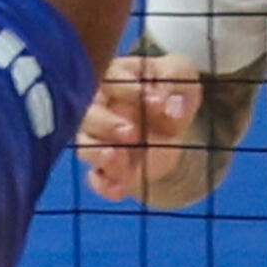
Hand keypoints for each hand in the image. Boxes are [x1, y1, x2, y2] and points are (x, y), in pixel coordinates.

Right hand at [76, 52, 211, 205]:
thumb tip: (172, 107)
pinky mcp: (110, 167)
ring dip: (98, 153)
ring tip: (117, 158)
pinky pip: (97, 179)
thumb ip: (176, 86)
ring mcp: (101, 140)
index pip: (109, 81)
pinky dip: (104, 185)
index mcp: (114, 79)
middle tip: (132, 132)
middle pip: (87, 115)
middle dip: (106, 124)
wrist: (175, 117)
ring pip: (85, 146)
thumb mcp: (181, 77)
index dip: (128, 90)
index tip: (155, 100)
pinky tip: (120, 189)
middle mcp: (98, 108)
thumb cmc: (171, 88)